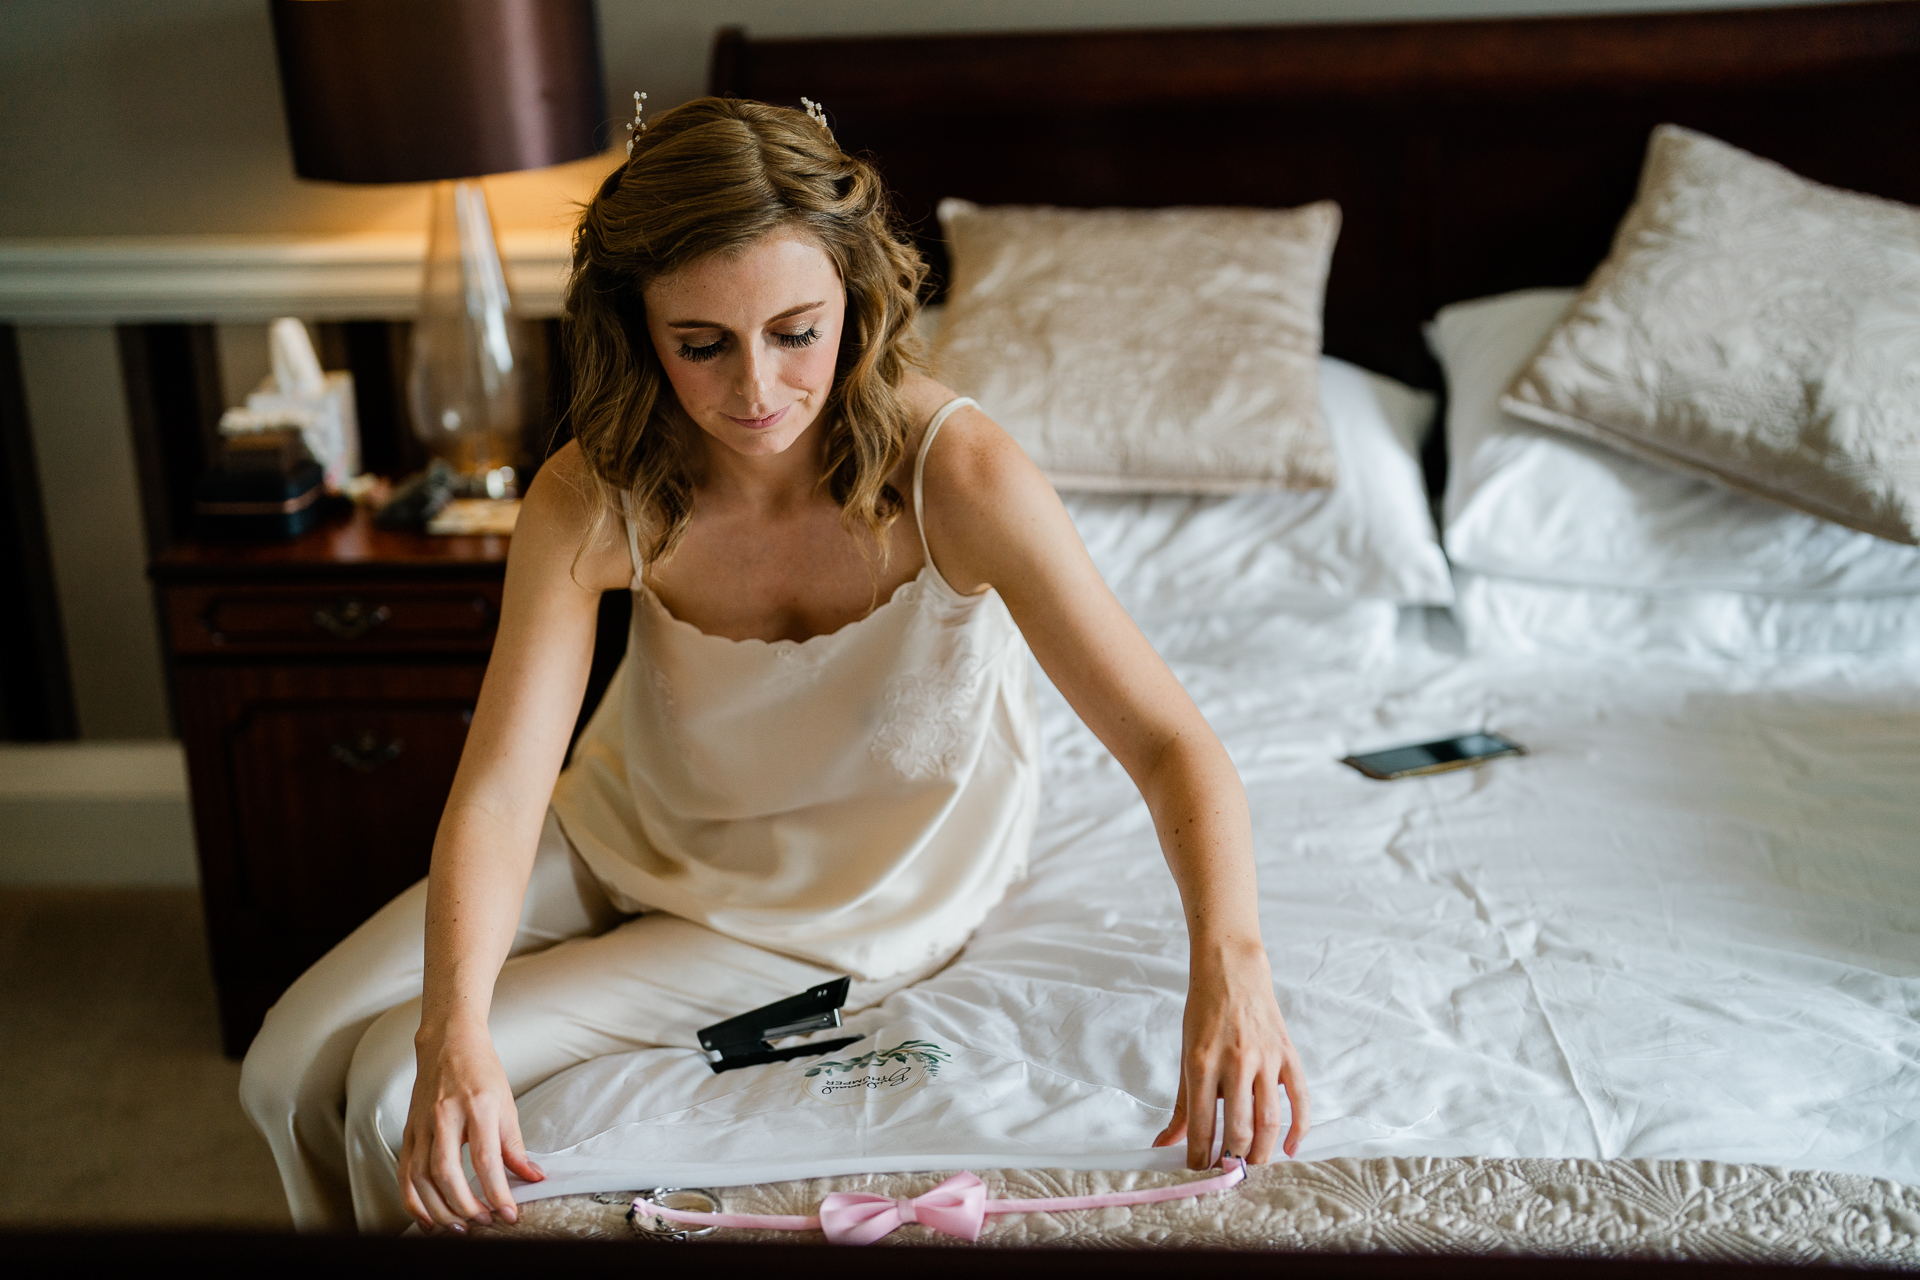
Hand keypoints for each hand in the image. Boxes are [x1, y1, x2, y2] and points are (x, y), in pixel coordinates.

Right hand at [399, 1024, 544, 1230]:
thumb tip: (533, 1178)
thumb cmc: (481, 1071)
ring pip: (421, 1177)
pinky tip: (428, 1218)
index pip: (485, 1160)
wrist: (448, 1042)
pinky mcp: (408, 1132)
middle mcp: (445, 1116)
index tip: (508, 1215)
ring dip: (439, 1209)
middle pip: (447, 1173)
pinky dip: (413, 1201)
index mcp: (477, 1107)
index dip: (497, 1192)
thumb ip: (515, 1146)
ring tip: (458, 1227)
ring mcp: (421, 1124)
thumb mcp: (507, 1104)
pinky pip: (404, 1173)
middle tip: (482, 1223)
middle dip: (464, 1206)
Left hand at [1151, 943, 1308, 1167]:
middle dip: (1232, 1159)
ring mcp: (1265, 1058)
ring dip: (1261, 1151)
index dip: (1200, 1156)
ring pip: (1269, 1120)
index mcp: (1202, 1063)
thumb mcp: (1185, 1056)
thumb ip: (1181, 1106)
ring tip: (1251, 1164)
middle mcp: (1235, 1062)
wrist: (1233, 972)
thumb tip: (1164, 1145)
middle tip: (1228, 1171)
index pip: (1202, 1124)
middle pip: (1239, 1128)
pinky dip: (1299, 1129)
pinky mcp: (1287, 1054)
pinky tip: (1289, 1148)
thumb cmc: (1205, 1015)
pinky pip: (1300, 1099)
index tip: (1199, 1172)